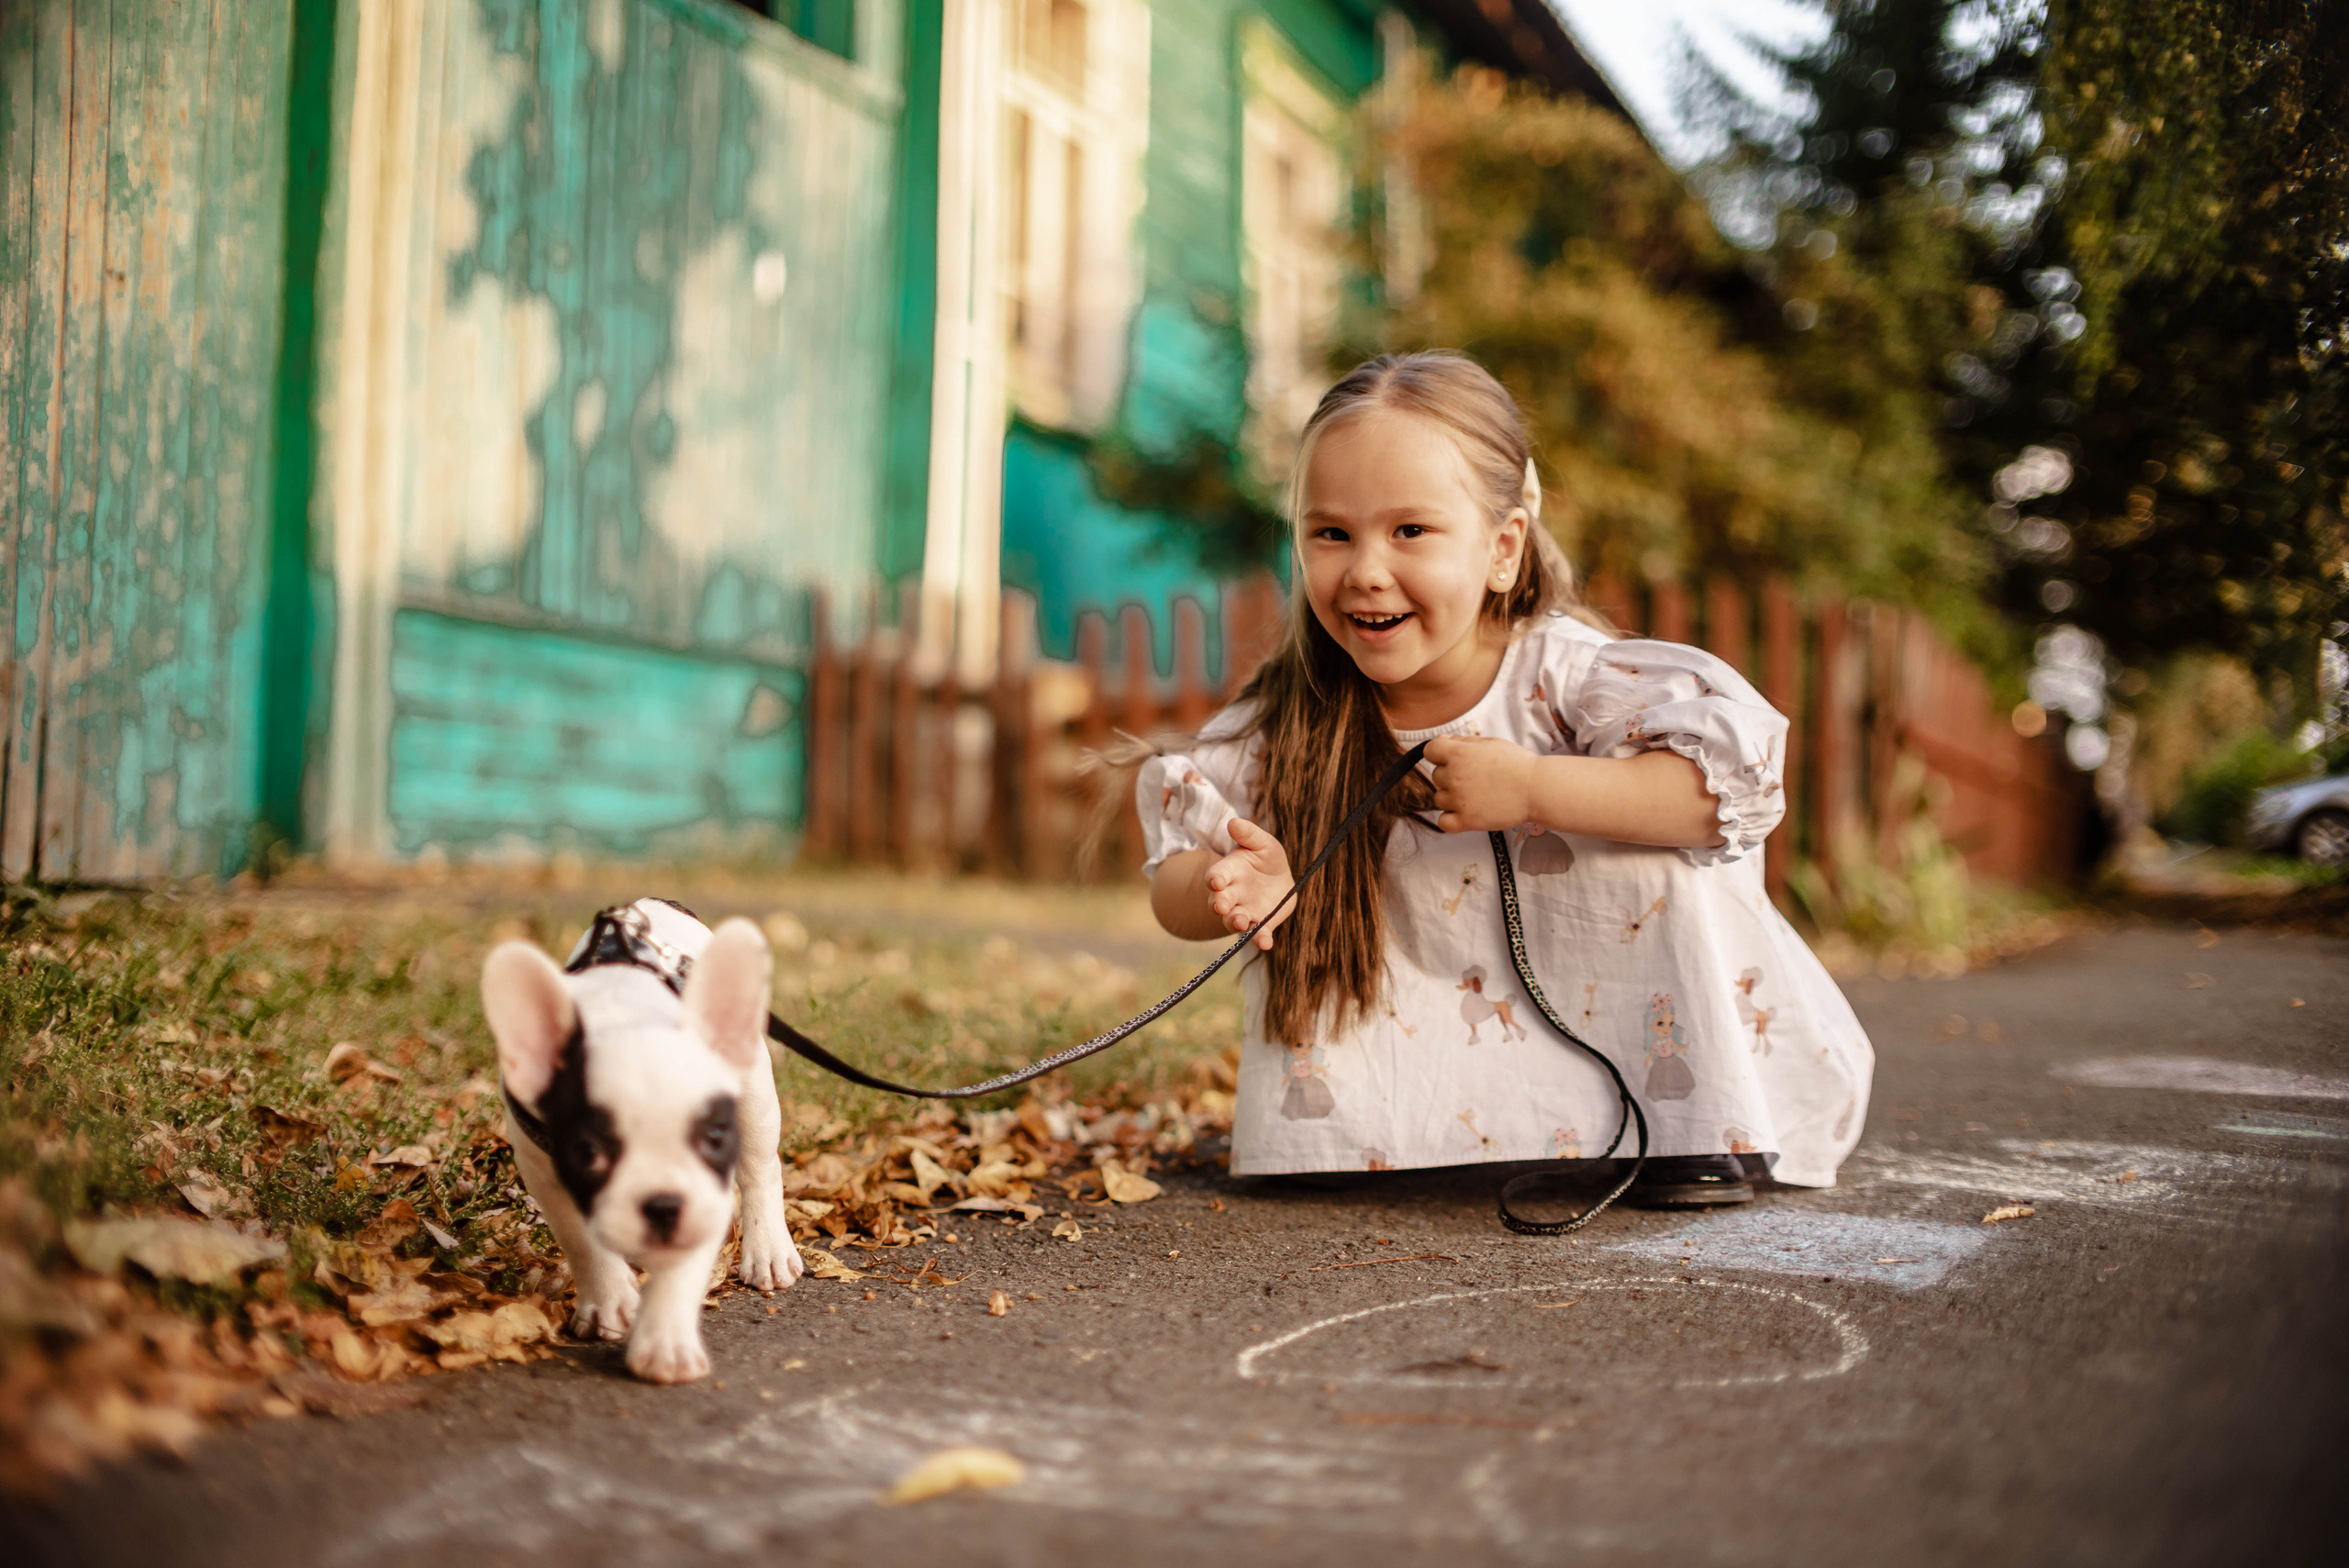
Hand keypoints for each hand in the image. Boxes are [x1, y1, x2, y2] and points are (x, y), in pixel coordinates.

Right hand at [1204, 819, 1295, 949]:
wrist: (1279, 879)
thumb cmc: (1265, 857)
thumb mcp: (1262, 842)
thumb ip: (1249, 834)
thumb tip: (1233, 822)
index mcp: (1229, 871)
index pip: (1217, 875)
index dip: (1215, 879)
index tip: (1215, 881)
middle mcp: (1232, 894)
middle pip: (1220, 901)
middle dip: (1220, 904)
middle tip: (1222, 906)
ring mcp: (1245, 910)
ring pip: (1233, 920)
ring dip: (1235, 922)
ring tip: (1240, 922)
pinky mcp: (1261, 923)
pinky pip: (1258, 933)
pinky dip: (1260, 939)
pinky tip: (1265, 943)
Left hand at [1425, 735, 1538, 832]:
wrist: (1537, 788)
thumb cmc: (1517, 764)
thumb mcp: (1490, 743)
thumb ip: (1462, 741)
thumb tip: (1440, 740)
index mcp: (1459, 753)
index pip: (1430, 751)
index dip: (1439, 754)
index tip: (1450, 759)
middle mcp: (1454, 775)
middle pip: (1436, 776)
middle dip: (1451, 776)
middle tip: (1475, 779)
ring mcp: (1459, 799)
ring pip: (1439, 798)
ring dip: (1452, 798)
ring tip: (1476, 795)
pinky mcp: (1467, 820)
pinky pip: (1443, 822)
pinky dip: (1450, 819)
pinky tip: (1465, 813)